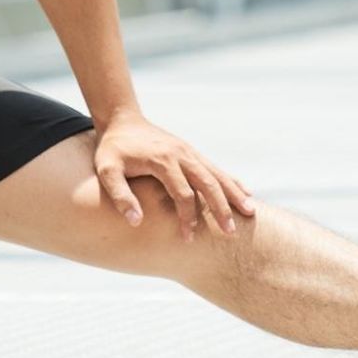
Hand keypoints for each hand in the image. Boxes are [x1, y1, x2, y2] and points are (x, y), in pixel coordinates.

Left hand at [93, 115, 255, 242]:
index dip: (187, 218)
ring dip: (234, 194)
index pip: (182, 194)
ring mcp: (189, 151)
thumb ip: (120, 195)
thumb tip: (136, 222)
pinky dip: (231, 181)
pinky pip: (215, 168)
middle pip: (208, 183)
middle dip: (221, 208)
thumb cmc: (113, 148)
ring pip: (217, 174)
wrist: (122, 120)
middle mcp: (181, 154)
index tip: (188, 238)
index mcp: (163, 161)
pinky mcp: (191, 152)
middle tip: (231, 232)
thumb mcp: (107, 170)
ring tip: (250, 213)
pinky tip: (245, 192)